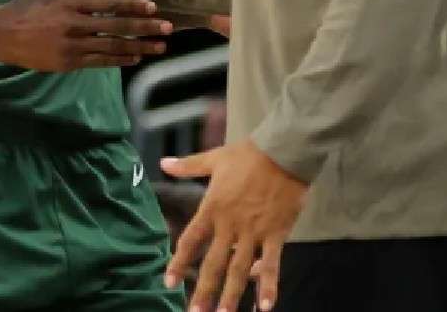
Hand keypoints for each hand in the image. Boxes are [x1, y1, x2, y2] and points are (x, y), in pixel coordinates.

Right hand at [0, 0, 171, 70]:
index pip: (110, 3)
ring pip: (113, 47)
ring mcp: (71, 45)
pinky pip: (100, 61)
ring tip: (159, 47)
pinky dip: (119, 60)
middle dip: (146, 28)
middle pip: (117, 26)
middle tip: (168, 28)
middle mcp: (74, 23)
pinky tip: (135, 58)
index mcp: (71, 2)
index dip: (134, 5)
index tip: (154, 7)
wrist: (1, 33)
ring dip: (139, 47)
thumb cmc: (28, 6)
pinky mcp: (68, 62)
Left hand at [162, 140, 307, 311]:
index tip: (168, 282)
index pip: (190, 240)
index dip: (178, 262)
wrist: (283, 151)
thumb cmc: (248, 154)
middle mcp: (230, 224)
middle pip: (213, 264)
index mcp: (212, 207)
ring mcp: (253, 231)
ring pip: (240, 270)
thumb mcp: (214, 158)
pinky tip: (265, 307)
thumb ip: (188, 166)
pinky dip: (268, 286)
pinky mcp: (276, 234)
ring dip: (231, 296)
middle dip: (203, 292)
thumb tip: (163, 164)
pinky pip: (272, 264)